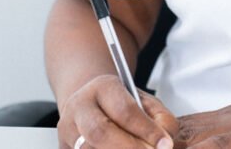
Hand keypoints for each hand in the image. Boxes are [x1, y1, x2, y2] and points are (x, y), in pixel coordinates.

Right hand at [57, 74, 177, 148]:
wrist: (88, 101)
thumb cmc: (119, 102)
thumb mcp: (143, 100)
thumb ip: (160, 118)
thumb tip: (166, 142)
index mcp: (103, 88)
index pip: (125, 111)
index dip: (147, 130)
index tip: (165, 144)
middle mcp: (80, 107)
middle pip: (101, 133)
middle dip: (130, 148)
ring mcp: (67, 130)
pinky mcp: (64, 147)